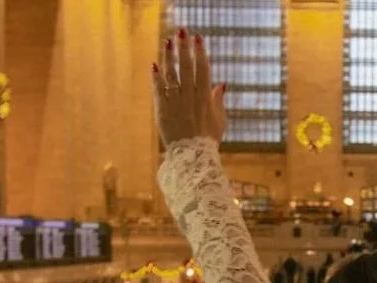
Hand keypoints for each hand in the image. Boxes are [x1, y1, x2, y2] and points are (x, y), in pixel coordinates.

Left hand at [152, 30, 226, 145]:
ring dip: (169, 57)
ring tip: (168, 42)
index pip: (203, 69)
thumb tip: (222, 84)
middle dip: (184, 48)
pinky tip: (155, 65)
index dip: (200, 52)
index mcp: (205, 97)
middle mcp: (190, 97)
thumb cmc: (209, 138)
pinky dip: (156, 77)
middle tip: (181, 32)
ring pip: (171, 75)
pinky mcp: (163, 109)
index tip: (198, 38)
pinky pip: (159, 90)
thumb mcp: (220, 119)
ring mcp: (175, 102)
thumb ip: (218, 100)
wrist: (192, 155)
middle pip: (186, 67)